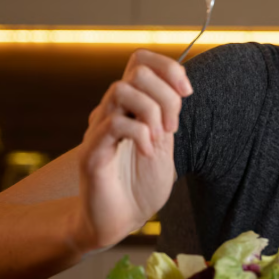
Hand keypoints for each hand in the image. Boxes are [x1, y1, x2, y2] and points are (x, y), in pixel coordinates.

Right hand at [72, 49, 192, 250]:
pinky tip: (149, 153)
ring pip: (121, 90)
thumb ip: (167, 113)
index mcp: (130, 105)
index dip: (167, 66)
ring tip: (160, 139)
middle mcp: (110, 111)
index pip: (140, 59)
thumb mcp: (164, 140)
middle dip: (166, 95)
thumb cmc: (142, 183)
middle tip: (172, 127)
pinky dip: (140, 134)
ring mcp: (98, 129)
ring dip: (151, 111)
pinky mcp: (91, 152)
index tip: (187, 92)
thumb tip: (180, 84)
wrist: (122, 219)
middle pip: (136, 72)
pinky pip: (114, 124)